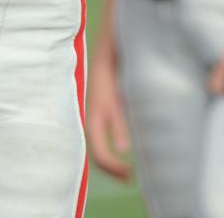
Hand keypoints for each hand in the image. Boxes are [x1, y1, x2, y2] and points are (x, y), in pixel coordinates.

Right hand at [87, 51, 131, 180]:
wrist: (110, 46)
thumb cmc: (115, 71)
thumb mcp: (117, 98)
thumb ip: (119, 122)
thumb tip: (123, 149)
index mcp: (95, 117)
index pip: (99, 152)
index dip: (113, 167)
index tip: (130, 175)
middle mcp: (93, 117)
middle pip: (97, 151)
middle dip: (111, 168)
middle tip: (130, 178)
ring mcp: (97, 112)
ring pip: (99, 143)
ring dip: (112, 159)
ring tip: (130, 169)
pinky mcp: (104, 106)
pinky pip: (104, 132)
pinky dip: (114, 144)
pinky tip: (127, 146)